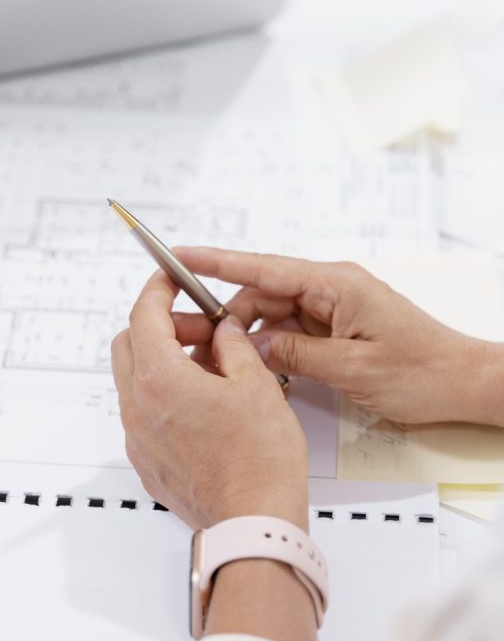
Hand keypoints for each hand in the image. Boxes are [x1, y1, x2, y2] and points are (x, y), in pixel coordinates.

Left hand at [111, 269, 308, 530]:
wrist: (254, 525)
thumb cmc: (259, 460)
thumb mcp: (255, 384)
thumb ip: (233, 346)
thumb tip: (223, 330)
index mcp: (158, 379)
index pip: (143, 315)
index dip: (158, 290)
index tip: (171, 280)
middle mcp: (137, 407)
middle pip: (129, 345)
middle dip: (160, 326)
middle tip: (201, 330)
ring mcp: (138, 438)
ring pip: (135, 381)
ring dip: (163, 363)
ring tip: (212, 369)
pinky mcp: (147, 463)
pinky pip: (143, 415)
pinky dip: (164, 397)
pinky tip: (204, 405)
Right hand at [172, 248, 503, 427]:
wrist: (463, 383)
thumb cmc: (423, 371)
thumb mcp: (355, 368)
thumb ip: (298, 353)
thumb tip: (251, 346)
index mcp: (337, 284)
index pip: (264, 268)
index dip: (216, 262)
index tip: (178, 257)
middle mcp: (330, 289)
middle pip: (260, 295)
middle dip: (224, 315)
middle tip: (190, 340)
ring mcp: (330, 308)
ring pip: (270, 315)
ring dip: (244, 337)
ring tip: (218, 363)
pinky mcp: (333, 328)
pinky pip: (287, 332)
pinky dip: (267, 349)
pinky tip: (252, 370)